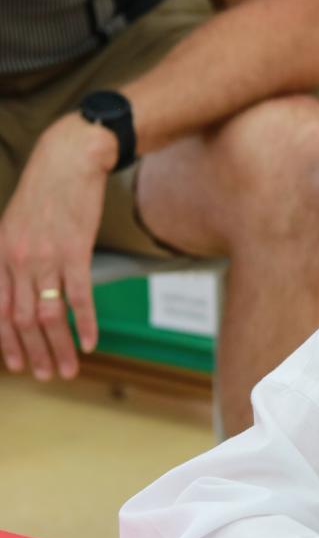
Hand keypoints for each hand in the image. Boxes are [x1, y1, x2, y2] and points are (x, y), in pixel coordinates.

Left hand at [0, 113, 112, 379]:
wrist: (68, 161)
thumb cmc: (46, 192)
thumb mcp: (15, 225)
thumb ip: (13, 258)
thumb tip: (20, 288)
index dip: (7, 343)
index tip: (18, 365)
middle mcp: (17, 260)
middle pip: (21, 319)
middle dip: (34, 353)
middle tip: (47, 376)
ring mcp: (46, 257)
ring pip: (48, 315)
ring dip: (58, 347)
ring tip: (68, 369)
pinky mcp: (75, 252)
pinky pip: (79, 297)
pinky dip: (85, 323)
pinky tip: (90, 342)